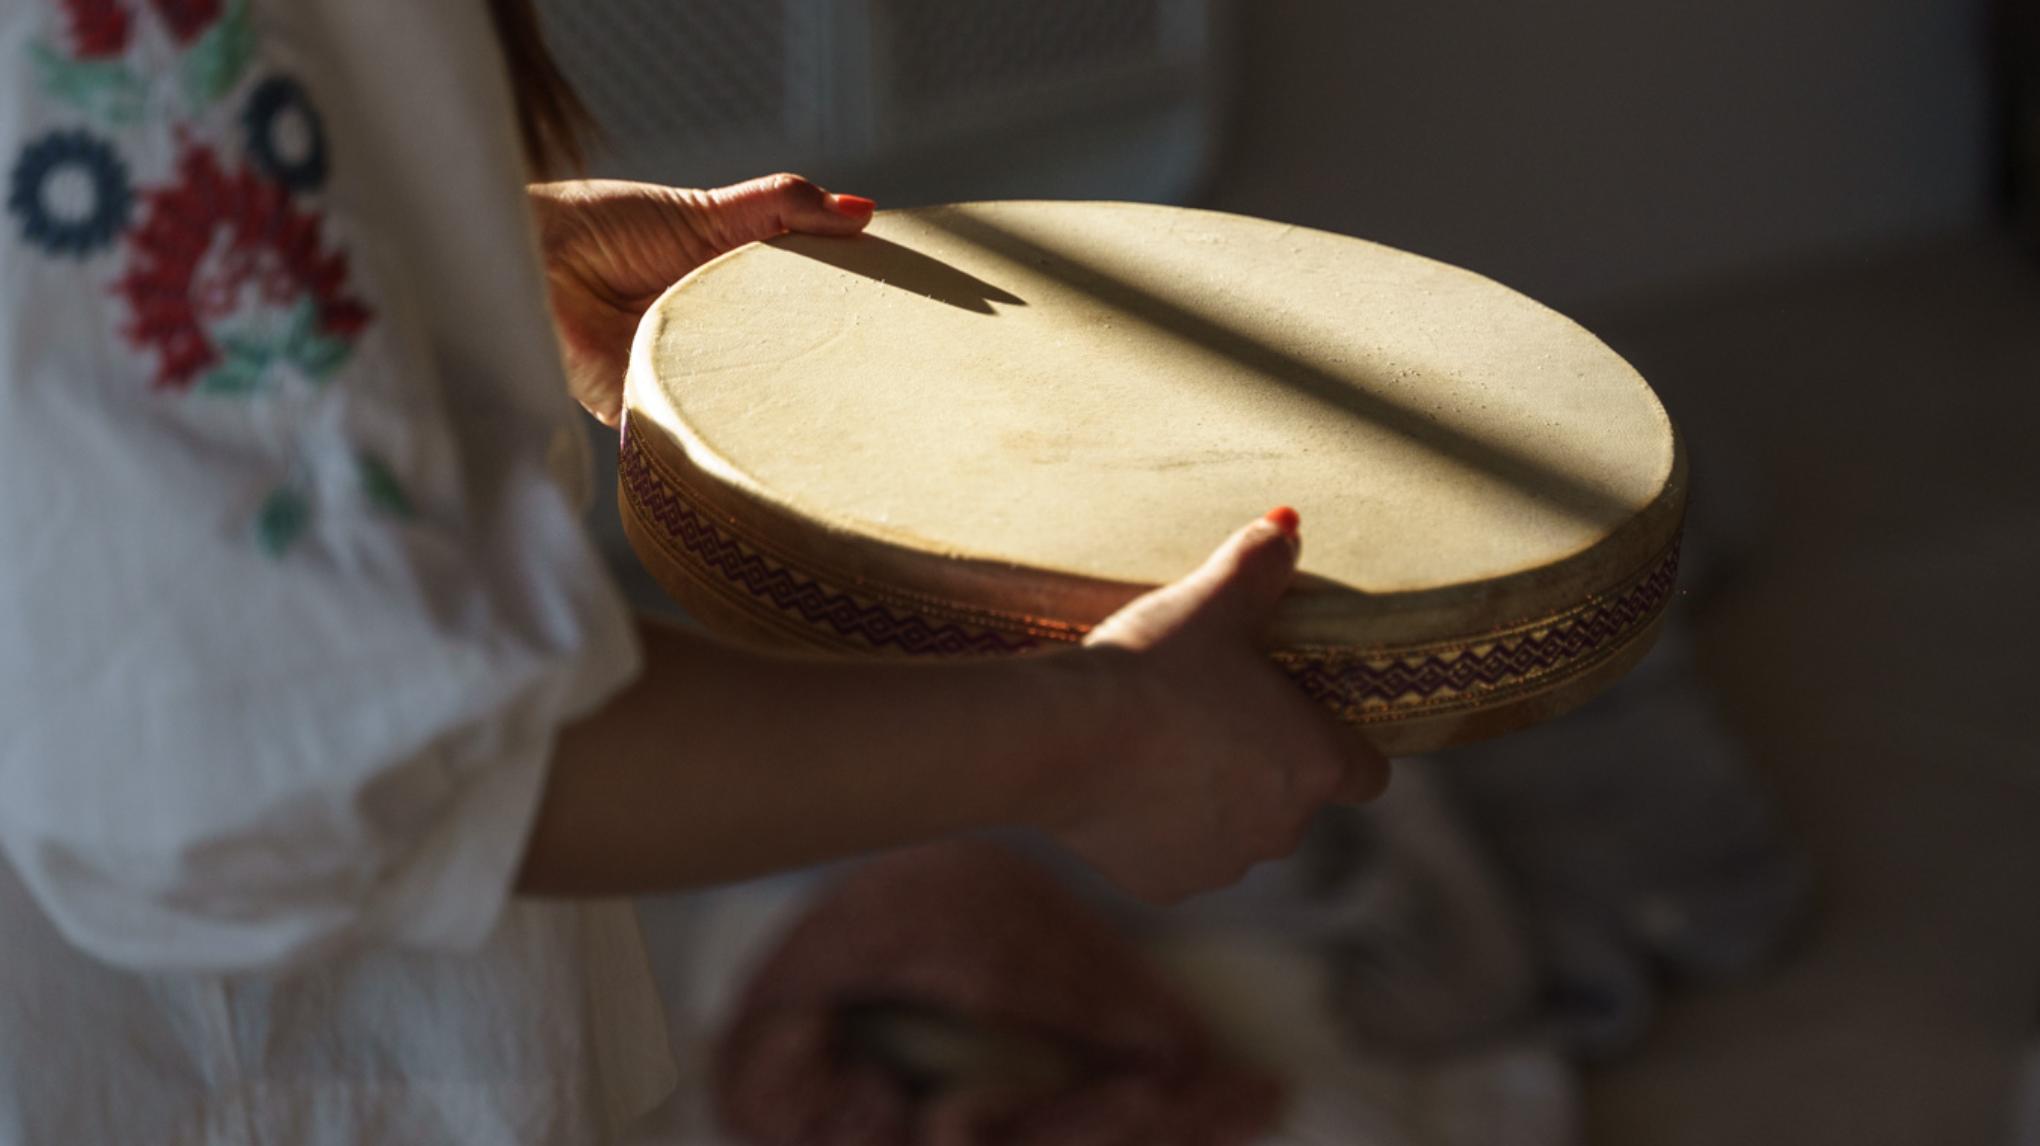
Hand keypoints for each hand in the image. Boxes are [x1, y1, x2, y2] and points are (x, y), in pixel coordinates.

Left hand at [530, 173, 874, 424]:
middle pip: (779, 361)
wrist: (531, 262)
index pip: (797, 309)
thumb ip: (783, 208)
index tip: (895, 321)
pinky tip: (770, 427)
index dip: (839, 314)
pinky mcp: (651, 413)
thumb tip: (863, 210)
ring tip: (840, 406)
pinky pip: (699, 429)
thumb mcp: (710, 212)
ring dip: (779, 403)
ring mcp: (684, 377)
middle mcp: (710, 338)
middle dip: (820, 370)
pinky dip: (727, 427)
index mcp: (727, 288)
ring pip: (745, 400)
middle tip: (880, 374)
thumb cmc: (604, 227)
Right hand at [1050, 510, 1388, 903]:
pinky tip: (1124, 784)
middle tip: (1214, 715)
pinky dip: (1159, 828)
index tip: (1304, 718)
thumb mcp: (1211, 600)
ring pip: (1234, 832)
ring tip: (1161, 746)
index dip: (1340, 745)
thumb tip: (1288, 522)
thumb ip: (1259, 562)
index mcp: (1315, 765)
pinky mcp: (1164, 885)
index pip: (1366, 774)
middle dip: (1265, 766)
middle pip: (1294, 800)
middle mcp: (1282, 830)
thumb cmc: (1151, 668)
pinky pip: (1176, 855)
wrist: (1057, 740)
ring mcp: (1222, 864)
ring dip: (1213, 799)